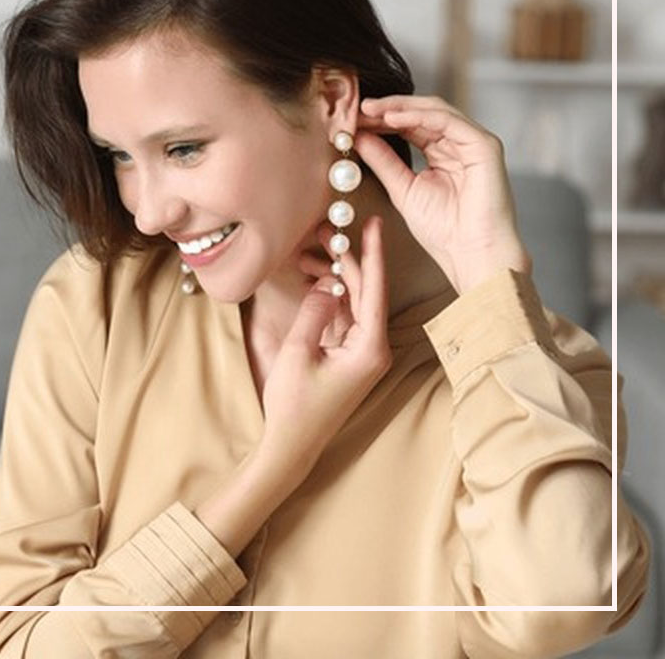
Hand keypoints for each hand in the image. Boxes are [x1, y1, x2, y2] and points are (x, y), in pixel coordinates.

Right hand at [258, 215, 392, 478]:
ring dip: (334, 278)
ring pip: (353, 302)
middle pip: (365, 292)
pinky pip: (344, 317)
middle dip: (346, 260)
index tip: (374, 222)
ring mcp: (362, 353)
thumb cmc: (294, 404)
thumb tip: (329, 281)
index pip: (375, 290)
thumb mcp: (298, 352)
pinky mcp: (349, 356)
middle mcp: (373, 348)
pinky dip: (330, 298)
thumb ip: (315, 311)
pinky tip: (314, 278)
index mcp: (370, 348)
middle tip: (326, 230)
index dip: (374, 253)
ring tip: (309, 253)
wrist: (291, 445)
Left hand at [355, 95, 531, 294]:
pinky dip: (420, 116)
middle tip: (360, 107)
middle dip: (389, 108)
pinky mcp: (484, 145)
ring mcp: (474, 142)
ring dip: (401, 107)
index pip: (410, 126)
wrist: (472, 254)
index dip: (382, 120)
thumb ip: (383, 162)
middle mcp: (459, 144)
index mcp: (441, 154)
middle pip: (421, 113)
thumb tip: (359, 137)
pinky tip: (394, 117)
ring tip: (372, 109)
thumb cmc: (444, 231)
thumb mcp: (403, 189)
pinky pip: (449, 121)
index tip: (354, 119)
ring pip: (435, 110)